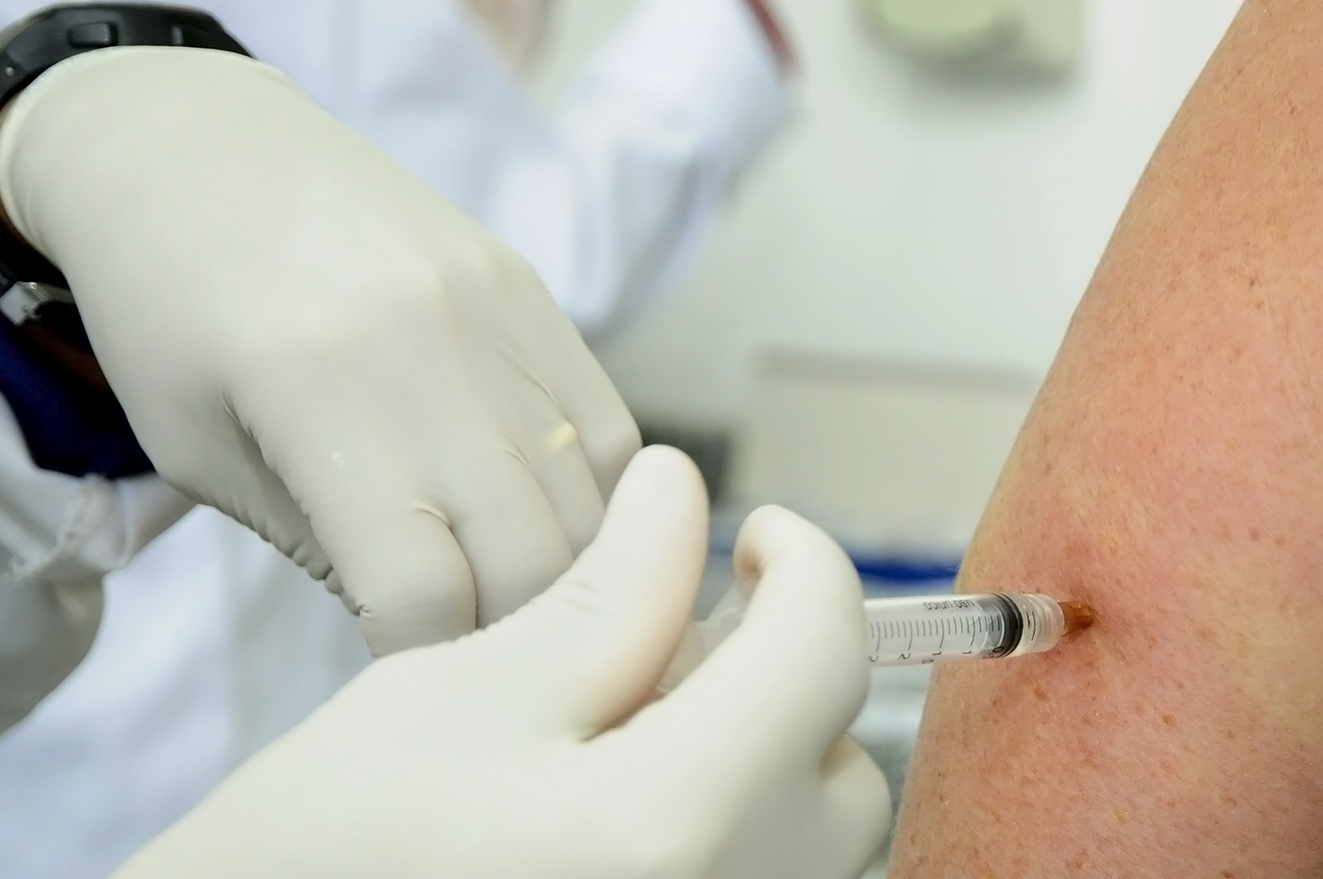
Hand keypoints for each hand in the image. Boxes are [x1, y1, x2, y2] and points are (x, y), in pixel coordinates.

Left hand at [0, 47, 638, 653]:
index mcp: (320, 397)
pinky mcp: (533, 292)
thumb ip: (323, 550)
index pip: (425, 595)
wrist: (197, 150)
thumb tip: (440, 626)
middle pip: (535, 561)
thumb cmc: (171, 314)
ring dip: (566, 575)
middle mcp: (431, 350)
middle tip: (470, 646)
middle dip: (509, 636)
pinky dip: (599, 502)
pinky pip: (614, 430)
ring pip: (595, 502)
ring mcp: (499, 312)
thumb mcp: (202, 452)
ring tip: (518, 591)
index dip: (422, 662)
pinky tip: (551, 519)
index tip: (404, 670)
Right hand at [111, 446, 889, 878]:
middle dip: (783, 671)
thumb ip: (606, 590)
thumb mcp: (461, 688)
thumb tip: (681, 490)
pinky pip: (765, 876)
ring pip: (815, 831)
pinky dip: (736, 815)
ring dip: (761, 748)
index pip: (824, 657)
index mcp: (673, 822)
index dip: (808, 564)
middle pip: (841, 762)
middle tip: (680, 632)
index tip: (754, 532)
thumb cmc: (324, 838)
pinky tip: (628, 792)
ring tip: (639, 720)